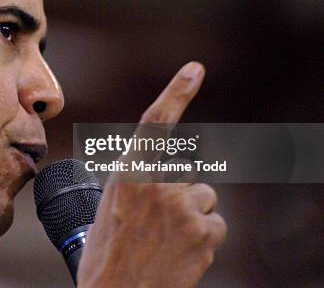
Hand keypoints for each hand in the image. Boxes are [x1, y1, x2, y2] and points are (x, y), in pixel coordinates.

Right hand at [77, 62, 226, 286]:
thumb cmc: (108, 253)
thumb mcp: (112, 207)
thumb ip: (140, 182)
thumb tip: (173, 174)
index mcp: (128, 172)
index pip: (155, 123)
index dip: (176, 93)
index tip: (195, 69)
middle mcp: (157, 183)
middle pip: (188, 172)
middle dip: (179, 191)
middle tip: (156, 221)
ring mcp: (183, 206)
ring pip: (204, 197)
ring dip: (192, 214)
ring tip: (167, 239)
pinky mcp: (204, 231)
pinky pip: (216, 223)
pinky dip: (204, 236)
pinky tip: (181, 252)